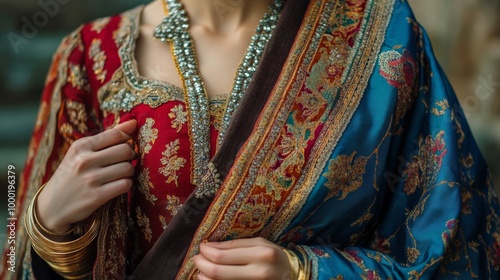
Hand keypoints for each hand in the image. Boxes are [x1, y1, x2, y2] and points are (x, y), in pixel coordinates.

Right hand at [36, 120, 137, 234]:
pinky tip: (118, 185)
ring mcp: (90, 179)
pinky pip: (125, 185)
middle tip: (125, 161)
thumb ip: (108, 137)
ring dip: (128, 172)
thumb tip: (133, 122)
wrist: (52, 206)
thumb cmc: (72, 175)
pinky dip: (126, 184)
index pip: (116, 135)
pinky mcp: (96, 196)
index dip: (128, 140)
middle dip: (131, 156)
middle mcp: (85, 161)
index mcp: (81, 146)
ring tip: (120, 174)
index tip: (127, 146)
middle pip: (125, 150)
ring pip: (128, 168)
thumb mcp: (82, 152)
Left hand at [194, 237, 291, 279]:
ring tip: (201, 270)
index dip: (206, 251)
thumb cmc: (273, 256)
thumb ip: (235, 244)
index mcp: (261, 254)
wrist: (292, 275)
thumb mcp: (259, 243)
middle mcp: (259, 272)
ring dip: (203, 276)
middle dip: (201, 264)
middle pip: (217, 271)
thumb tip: (209, 246)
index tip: (201, 248)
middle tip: (196, 259)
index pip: (222, 255)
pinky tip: (208, 279)